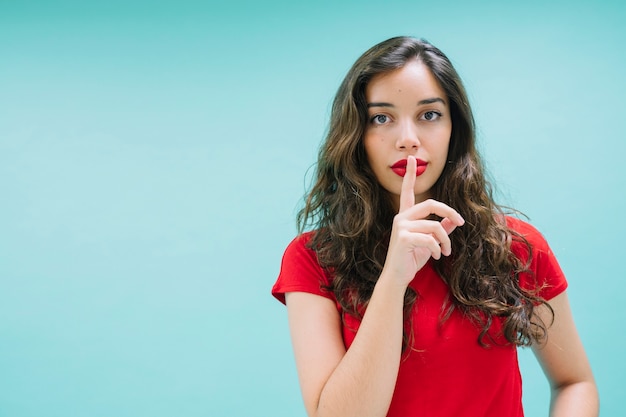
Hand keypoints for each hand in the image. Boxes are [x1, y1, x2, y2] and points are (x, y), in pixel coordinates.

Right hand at [382, 156, 464, 286]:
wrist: (398, 277)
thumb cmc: (411, 259)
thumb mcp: (430, 242)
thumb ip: (441, 229)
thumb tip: (455, 220)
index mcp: (406, 215)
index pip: (407, 191)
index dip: (410, 174)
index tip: (412, 158)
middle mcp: (401, 217)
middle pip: (432, 204)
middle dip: (450, 212)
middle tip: (462, 223)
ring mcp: (401, 227)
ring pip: (435, 226)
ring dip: (446, 241)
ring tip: (446, 252)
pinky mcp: (403, 238)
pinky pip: (430, 239)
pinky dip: (438, 249)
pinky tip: (436, 256)